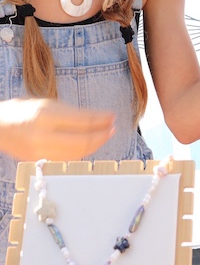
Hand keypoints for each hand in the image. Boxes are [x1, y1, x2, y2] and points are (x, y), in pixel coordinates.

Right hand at [0, 99, 115, 160]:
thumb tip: (97, 118)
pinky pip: (67, 159)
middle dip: (101, 135)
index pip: (81, 120)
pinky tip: (90, 145)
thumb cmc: (22, 111)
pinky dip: (82, 152)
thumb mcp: (46, 103)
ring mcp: (41, 151)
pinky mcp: (39, 161)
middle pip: (82, 140)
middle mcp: (43, 135)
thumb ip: (70, 112)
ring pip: (77, 153)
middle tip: (113, 128)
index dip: (101, 119)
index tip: (112, 116)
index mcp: (45, 115)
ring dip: (95, 145)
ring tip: (105, 135)